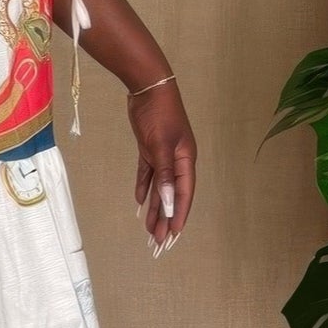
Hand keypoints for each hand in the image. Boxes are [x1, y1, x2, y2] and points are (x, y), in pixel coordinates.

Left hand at [129, 79, 196, 254]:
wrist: (148, 87)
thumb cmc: (159, 114)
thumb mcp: (161, 145)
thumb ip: (165, 174)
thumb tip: (169, 201)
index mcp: (186, 160)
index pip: (184, 193)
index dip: (180, 214)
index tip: (174, 235)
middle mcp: (177, 160)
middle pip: (172, 194)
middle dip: (166, 217)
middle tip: (158, 240)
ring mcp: (163, 154)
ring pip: (160, 187)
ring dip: (155, 207)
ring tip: (149, 228)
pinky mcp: (149, 148)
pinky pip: (149, 173)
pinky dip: (144, 186)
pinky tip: (141, 201)